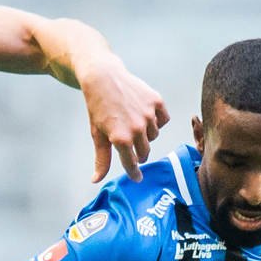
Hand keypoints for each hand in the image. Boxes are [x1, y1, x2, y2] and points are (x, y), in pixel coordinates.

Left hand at [78, 56, 168, 183]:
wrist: (104, 79)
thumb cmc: (98, 108)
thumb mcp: (97, 135)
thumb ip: (101, 159)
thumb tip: (96, 180)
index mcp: (121, 139)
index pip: (132, 164)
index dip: (134, 173)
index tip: (137, 178)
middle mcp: (137, 128)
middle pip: (145, 152)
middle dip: (139, 153)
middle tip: (132, 148)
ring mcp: (148, 114)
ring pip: (154, 136)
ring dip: (146, 135)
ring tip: (133, 124)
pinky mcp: (156, 101)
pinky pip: (163, 120)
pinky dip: (157, 121)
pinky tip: (146, 117)